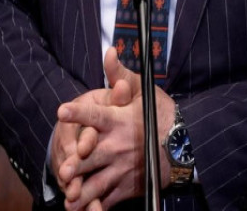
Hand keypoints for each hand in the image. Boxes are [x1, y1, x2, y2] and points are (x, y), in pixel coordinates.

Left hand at [55, 47, 175, 210]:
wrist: (185, 144)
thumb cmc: (161, 114)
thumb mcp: (143, 90)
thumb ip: (120, 75)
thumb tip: (108, 52)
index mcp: (118, 120)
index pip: (95, 114)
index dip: (79, 112)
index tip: (62, 111)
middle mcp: (117, 146)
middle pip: (93, 156)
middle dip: (77, 165)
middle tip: (64, 170)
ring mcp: (122, 169)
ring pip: (97, 184)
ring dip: (81, 193)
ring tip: (68, 200)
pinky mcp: (127, 186)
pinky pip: (108, 200)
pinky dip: (95, 207)